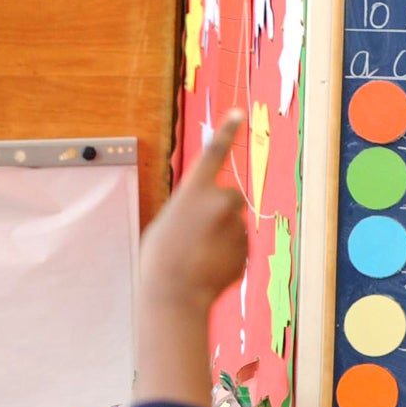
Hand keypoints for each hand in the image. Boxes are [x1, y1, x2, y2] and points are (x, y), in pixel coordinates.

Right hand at [140, 111, 248, 313]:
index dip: (225, 130)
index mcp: (194, 190)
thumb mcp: (166, 224)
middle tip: (198, 235)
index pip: (213, 152)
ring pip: (234, 225)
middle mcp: (220, 201)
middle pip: (230, 197)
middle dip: (221, 211)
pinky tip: (208, 268)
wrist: (174, 293)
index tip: (238, 112)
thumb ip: (189, 210)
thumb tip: (209, 215)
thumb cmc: (159, 259)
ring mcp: (236, 225)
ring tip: (198, 257)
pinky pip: (239, 247)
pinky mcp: (246, 247)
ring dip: (221, 237)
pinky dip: (227, 256)